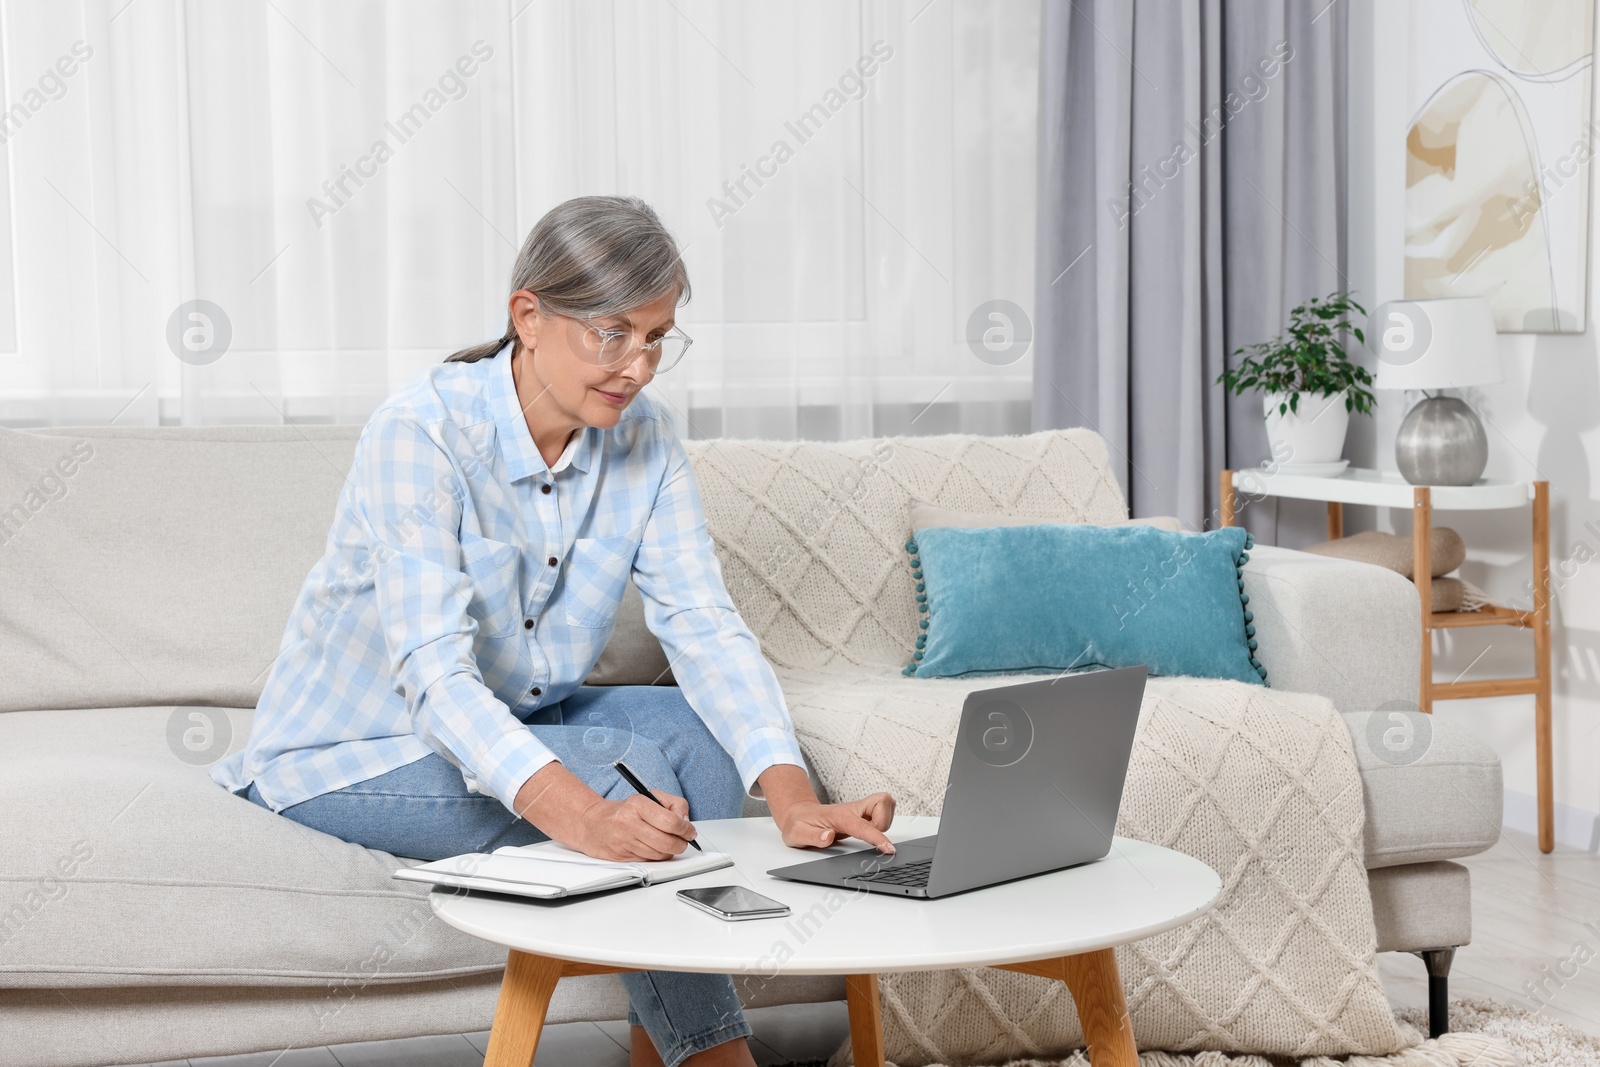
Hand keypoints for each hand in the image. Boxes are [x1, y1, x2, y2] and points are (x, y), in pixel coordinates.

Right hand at [513, 761, 696, 861]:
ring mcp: (624, 842)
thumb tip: (686, 823)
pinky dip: (657, 856)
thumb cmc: (625, 810)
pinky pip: (649, 861)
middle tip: (684, 840)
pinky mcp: (622, 857)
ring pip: (660, 855)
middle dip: (681, 844)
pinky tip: (655, 848)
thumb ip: (674, 805)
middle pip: (667, 842)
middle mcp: (629, 824)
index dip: (686, 829)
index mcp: (638, 805)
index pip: (671, 821)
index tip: (690, 830)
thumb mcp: (650, 797)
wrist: (592, 824)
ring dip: (670, 851)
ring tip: (669, 843)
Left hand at [776, 793, 896, 853]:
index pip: (863, 825)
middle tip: (873, 836)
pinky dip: (884, 821)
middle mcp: (853, 809)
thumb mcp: (797, 834)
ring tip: (870, 835)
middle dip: (885, 822)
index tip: (888, 849)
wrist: (797, 813)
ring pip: (887, 805)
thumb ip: (813, 837)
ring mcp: (859, 810)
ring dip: (885, 822)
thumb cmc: (799, 824)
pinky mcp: (863, 813)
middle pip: (884, 801)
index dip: (878, 837)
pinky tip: (871, 831)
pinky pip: (884, 811)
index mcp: (839, 816)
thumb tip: (828, 837)